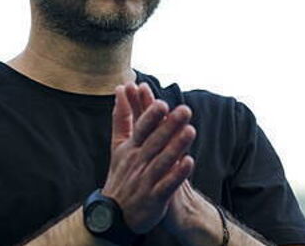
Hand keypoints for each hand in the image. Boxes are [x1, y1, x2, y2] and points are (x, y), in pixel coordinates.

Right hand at [103, 82, 196, 233]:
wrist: (113, 214)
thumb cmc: (121, 174)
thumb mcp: (117, 145)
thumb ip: (121, 117)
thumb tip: (120, 89)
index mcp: (130, 149)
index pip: (140, 129)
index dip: (151, 116)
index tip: (162, 102)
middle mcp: (138, 162)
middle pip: (154, 142)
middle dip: (169, 126)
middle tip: (185, 110)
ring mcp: (146, 180)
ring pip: (162, 161)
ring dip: (176, 146)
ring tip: (190, 131)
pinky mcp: (154, 198)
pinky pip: (167, 185)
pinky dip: (177, 174)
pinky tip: (189, 162)